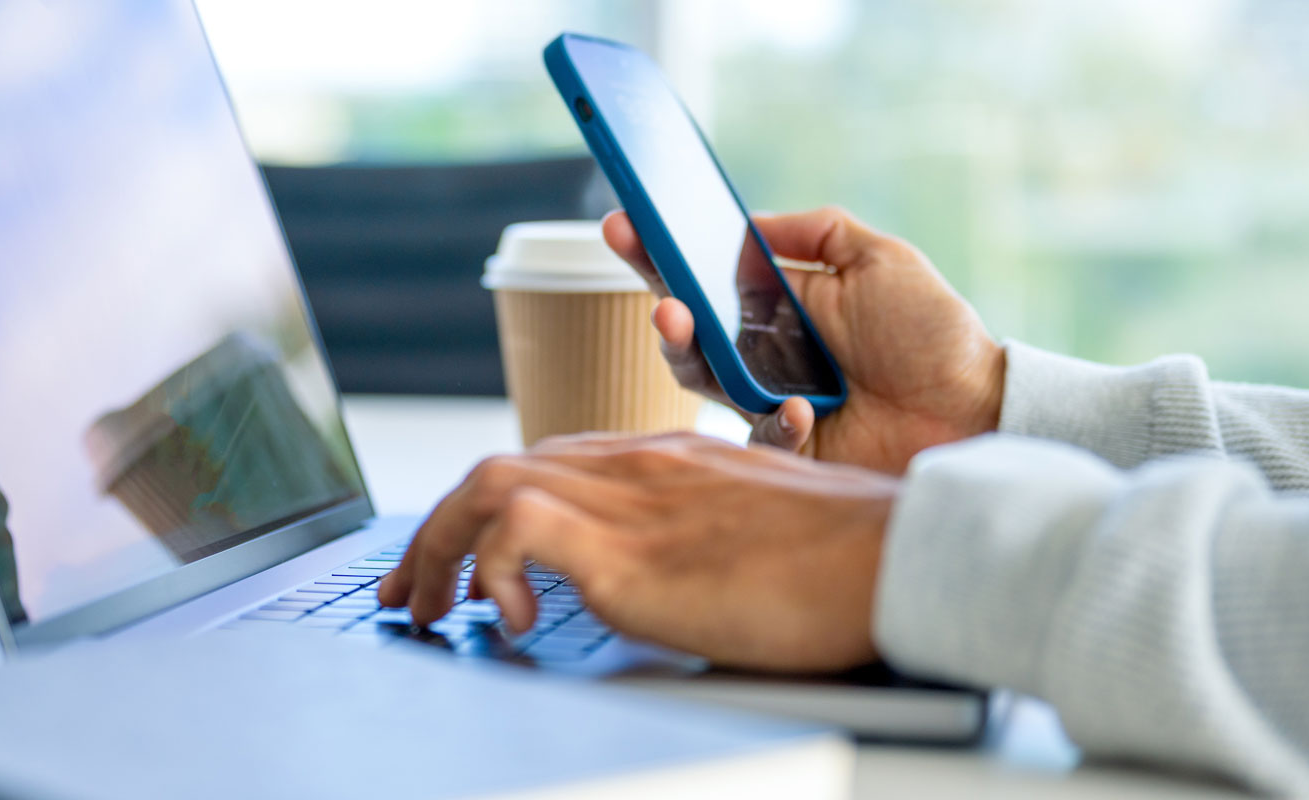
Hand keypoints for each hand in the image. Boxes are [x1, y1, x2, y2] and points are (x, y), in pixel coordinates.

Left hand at [377, 433, 897, 672]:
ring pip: (488, 485)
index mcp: (666, 460)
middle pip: (501, 468)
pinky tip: (512, 620)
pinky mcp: (630, 550)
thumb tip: (675, 582)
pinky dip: (489, 568)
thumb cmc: (849, 560)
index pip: (549, 461)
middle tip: (410, 591)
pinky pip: (515, 528)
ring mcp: (629, 500)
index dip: (488, 509)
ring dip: (437, 548)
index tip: (461, 559)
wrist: (898, 556)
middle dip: (435, 530)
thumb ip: (703, 541)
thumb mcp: (758, 534)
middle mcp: (637, 467)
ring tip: (427, 610)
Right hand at [603, 207, 1004, 473]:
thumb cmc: (933, 335)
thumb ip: (817, 232)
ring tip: (685, 323)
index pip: (705, 275)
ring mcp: (767, 403)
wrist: (974, 409)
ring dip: (687, 352)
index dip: (661, 252)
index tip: (627, 223)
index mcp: (779, 306)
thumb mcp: (880, 259)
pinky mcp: (785, 453)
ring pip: (700, 382)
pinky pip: (755, 438)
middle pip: (688, 329)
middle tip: (659, 292)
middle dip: (661, 304)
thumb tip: (752, 220)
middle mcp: (763, 354)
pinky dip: (774, 422)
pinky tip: (802, 409)